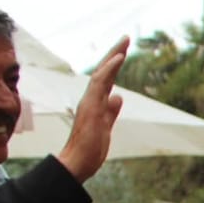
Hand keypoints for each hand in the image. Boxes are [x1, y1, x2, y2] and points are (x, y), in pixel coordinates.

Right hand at [55, 37, 127, 182]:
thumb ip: (111, 112)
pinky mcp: (90, 107)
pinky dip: (109, 69)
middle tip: (126, 38)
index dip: (114, 64)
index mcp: (95, 103)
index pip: (105, 79)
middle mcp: (90, 99)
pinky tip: (119, 58)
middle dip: (115, 54)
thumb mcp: (105, 127)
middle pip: (103, 71)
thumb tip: (118, 97)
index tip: (124, 51)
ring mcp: (90, 102)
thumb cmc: (89, 150)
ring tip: (125, 43)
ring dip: (113, 56)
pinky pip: (99, 83)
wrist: (77, 163)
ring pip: (101, 73)